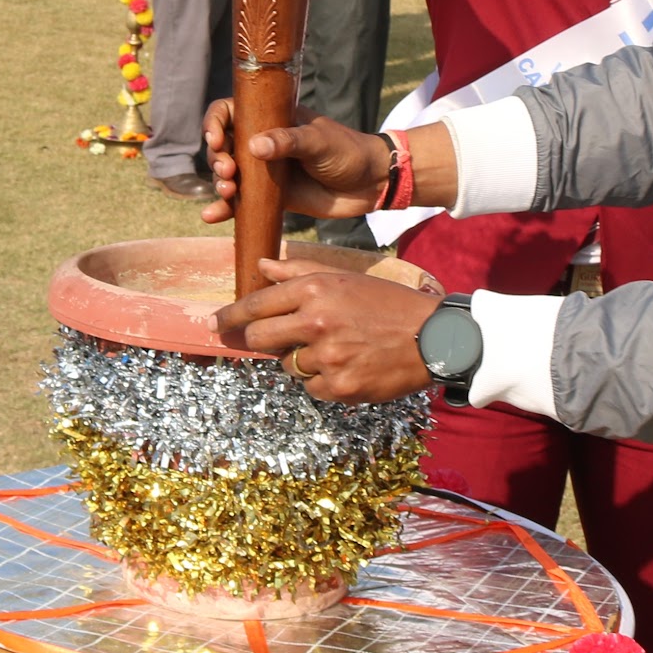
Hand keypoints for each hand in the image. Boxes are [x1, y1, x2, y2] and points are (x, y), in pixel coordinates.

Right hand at [200, 99, 389, 224]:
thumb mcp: (319, 142)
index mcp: (273, 118)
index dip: (215, 122)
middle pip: (223, 145)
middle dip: (217, 157)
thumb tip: (254, 145)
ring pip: (229, 174)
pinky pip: (241, 202)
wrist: (370, 184)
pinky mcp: (270, 197)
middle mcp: (263, 142)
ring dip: (220, 182)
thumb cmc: (348, 152)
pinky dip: (224, 208)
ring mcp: (265, 170)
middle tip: (230, 170)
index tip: (217, 138)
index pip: (231, 111)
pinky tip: (210, 216)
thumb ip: (289, 142)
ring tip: (229, 190)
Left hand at [213, 259, 438, 402]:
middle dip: (260, 341)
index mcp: (315, 289)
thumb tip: (260, 265)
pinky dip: (323, 381)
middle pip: (259, 340)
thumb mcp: (346, 278)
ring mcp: (326, 357)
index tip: (217, 324)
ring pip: (287, 366)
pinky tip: (349, 366)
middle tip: (279, 341)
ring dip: (301, 360)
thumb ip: (299, 272)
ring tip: (336, 348)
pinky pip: (311, 387)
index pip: (255, 305)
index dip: (231, 316)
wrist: (434, 337)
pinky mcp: (339, 387)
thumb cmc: (389, 303)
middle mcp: (315, 321)